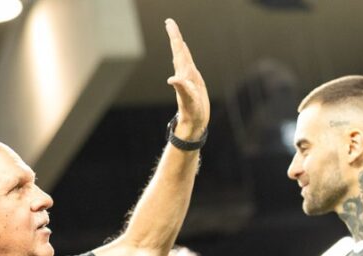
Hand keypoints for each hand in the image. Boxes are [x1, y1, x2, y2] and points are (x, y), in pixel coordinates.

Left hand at [164, 19, 209, 138]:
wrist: (193, 124)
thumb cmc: (191, 113)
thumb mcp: (188, 100)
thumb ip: (182, 88)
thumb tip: (172, 80)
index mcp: (183, 74)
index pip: (178, 51)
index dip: (175, 37)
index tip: (169, 23)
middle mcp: (184, 74)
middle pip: (179, 51)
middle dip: (175, 37)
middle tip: (170, 23)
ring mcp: (188, 79)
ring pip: (183, 58)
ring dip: (180, 46)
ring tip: (177, 36)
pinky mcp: (193, 84)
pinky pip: (189, 66)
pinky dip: (187, 57)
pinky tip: (185, 55)